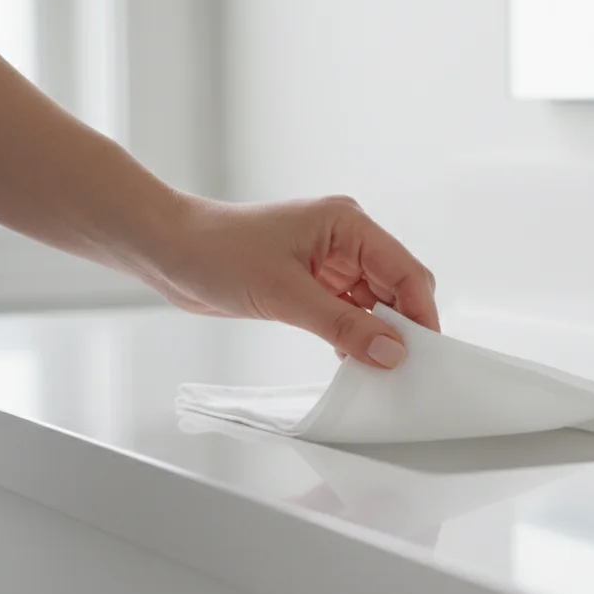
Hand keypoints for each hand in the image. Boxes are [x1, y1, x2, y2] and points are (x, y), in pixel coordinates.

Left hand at [144, 195, 437, 368]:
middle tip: (403, 368)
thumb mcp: (284, 295)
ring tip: (377, 369)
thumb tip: (391, 352)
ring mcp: (330, 261)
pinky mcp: (313, 282)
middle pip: (396, 287)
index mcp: (347, 224)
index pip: (405, 271)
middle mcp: (346, 239)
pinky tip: (350, 359)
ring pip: (375, 303)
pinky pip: (350, 311)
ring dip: (377, 334)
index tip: (425, 354)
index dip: (420, 313)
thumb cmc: (216, 253)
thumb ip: (342, 326)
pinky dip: (354, 334)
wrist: (167, 250)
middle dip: (402, 326)